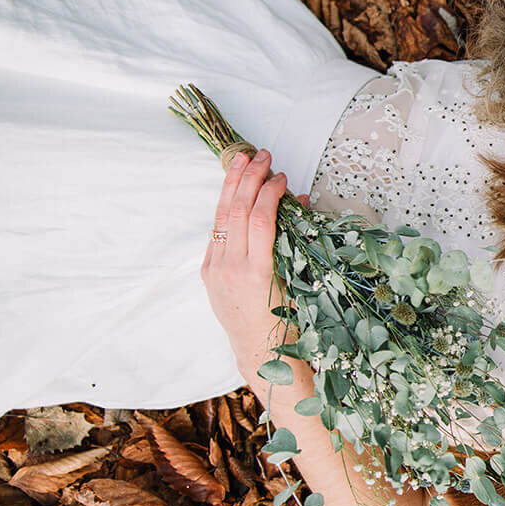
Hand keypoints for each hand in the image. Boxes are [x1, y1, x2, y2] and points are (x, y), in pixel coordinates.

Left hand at [201, 149, 288, 373]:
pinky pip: (218, 233)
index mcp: (258, 272)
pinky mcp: (208, 271)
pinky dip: (228, 209)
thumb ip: (294, 240)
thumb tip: (296, 203)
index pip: (261, 219)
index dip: (270, 192)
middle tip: (260, 155)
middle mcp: (232, 268)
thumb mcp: (296, 279)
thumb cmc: (287, 321)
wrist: (257, 350)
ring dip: (232, 185)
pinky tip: (236, 193)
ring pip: (221, 217)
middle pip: (238, 211)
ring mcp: (216, 269)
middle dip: (249, 178)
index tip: (280, 177)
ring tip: (241, 161)